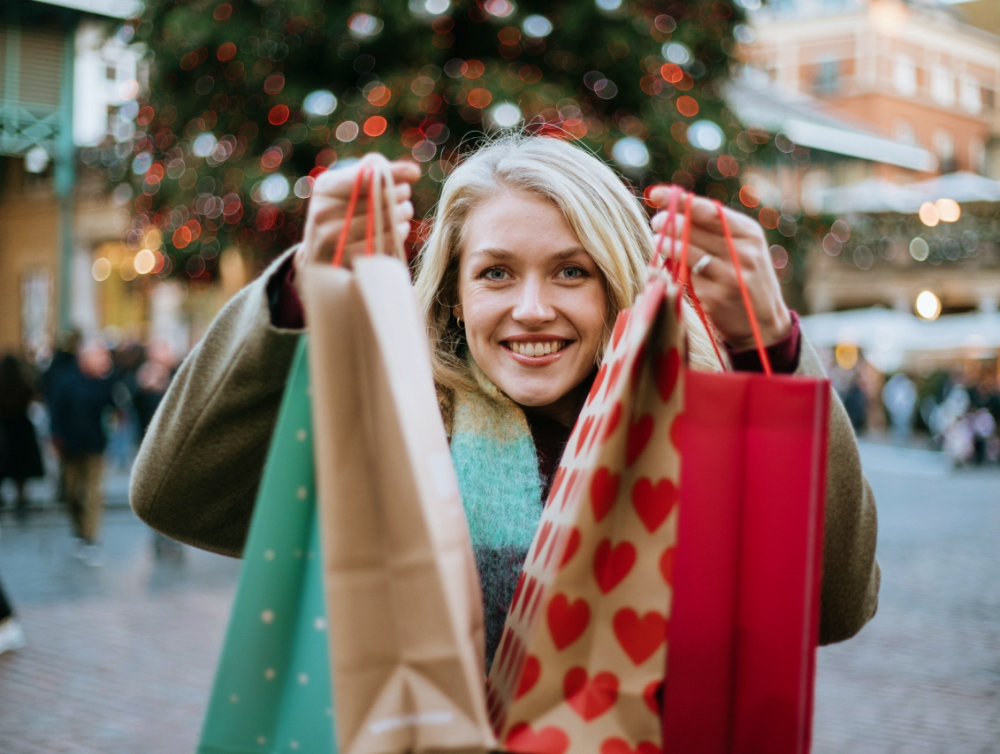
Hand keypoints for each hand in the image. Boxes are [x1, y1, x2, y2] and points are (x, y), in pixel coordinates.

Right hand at [296, 153, 420, 284]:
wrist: (322, 253)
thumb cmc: (343, 210)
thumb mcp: (348, 186)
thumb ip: (375, 170)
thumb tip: (413, 171)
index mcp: (325, 188)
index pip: (364, 177)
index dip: (393, 173)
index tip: (414, 173)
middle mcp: (323, 213)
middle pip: (375, 199)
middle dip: (399, 194)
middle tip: (406, 193)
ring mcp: (331, 239)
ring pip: (380, 222)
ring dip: (401, 214)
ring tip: (406, 210)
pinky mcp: (344, 260)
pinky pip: (380, 244)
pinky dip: (397, 235)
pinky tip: (402, 228)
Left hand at [649, 188, 790, 349]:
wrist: (763, 323)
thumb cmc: (745, 277)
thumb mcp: (743, 248)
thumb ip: (716, 230)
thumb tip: (677, 207)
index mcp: (749, 233)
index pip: (709, 210)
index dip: (679, 201)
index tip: (657, 194)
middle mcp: (743, 251)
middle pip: (695, 230)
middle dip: (671, 223)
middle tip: (656, 222)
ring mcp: (730, 275)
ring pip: (688, 253)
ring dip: (668, 245)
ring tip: (657, 241)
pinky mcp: (717, 296)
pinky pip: (687, 278)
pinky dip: (674, 270)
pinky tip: (667, 266)